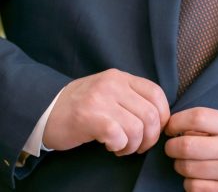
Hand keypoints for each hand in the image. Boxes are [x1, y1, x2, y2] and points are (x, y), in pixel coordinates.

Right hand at [43, 69, 169, 155]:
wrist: (45, 110)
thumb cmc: (82, 105)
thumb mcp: (109, 91)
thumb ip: (133, 98)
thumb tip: (160, 118)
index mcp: (121, 77)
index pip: (157, 93)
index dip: (163, 116)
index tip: (156, 130)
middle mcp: (112, 84)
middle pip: (151, 114)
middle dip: (151, 138)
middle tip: (139, 146)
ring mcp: (100, 99)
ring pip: (137, 128)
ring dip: (134, 145)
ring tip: (123, 147)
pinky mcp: (89, 117)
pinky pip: (118, 136)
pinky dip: (120, 146)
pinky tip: (111, 147)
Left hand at [165, 107, 217, 191]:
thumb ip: (216, 125)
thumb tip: (180, 128)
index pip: (198, 117)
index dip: (176, 121)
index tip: (171, 126)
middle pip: (186, 145)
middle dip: (171, 147)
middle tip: (172, 147)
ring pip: (186, 169)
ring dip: (180, 166)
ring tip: (187, 163)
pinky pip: (194, 188)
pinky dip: (190, 183)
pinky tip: (198, 178)